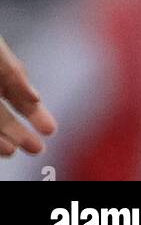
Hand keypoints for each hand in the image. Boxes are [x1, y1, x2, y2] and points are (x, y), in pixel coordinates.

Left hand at [0, 36, 55, 157]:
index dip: (35, 115)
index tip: (51, 129)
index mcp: (0, 74)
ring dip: (1, 138)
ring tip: (15, 151)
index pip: (20, 98)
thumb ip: (13, 73)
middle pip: (3, 116)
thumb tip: (36, 97)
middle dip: (20, 132)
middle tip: (38, 150)